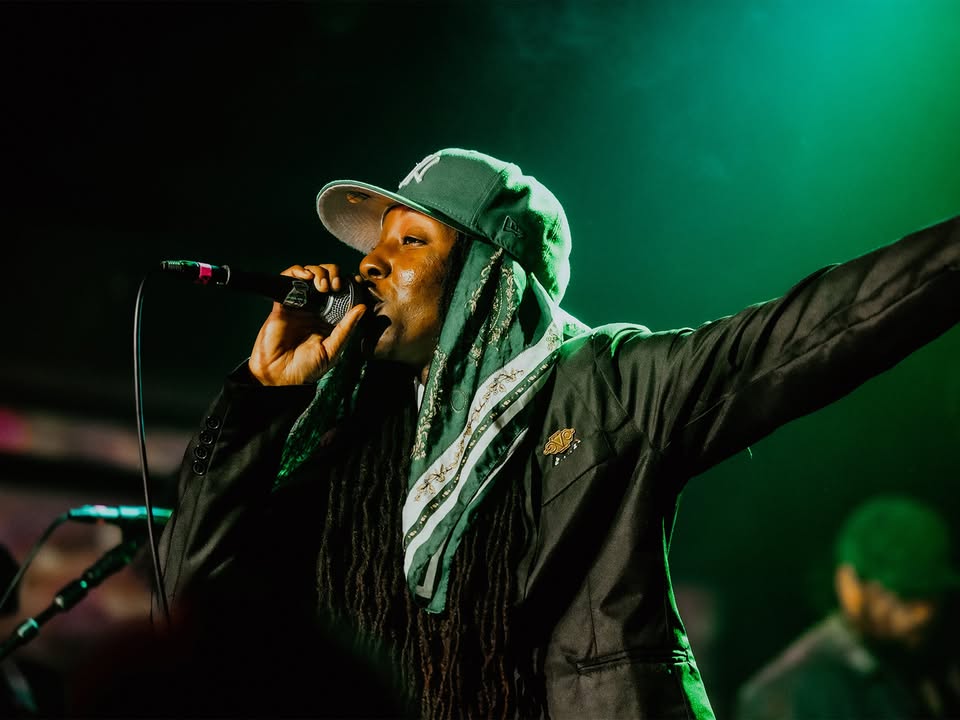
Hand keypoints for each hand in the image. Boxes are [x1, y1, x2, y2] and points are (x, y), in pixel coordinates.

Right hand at [248, 264, 366, 384]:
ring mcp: (299, 303)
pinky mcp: (282, 302)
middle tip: (335, 285)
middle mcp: (316, 307)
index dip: (349, 283)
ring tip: (322, 285)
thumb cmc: (307, 368)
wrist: (280, 375)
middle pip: (327, 277)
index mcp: (330, 317)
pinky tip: (305, 276)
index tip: (355, 281)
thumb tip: (362, 308)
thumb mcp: (333, 349)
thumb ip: (346, 328)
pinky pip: (288, 279)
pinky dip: (296, 271)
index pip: (342, 292)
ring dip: (318, 272)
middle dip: (334, 274)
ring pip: (310, 274)